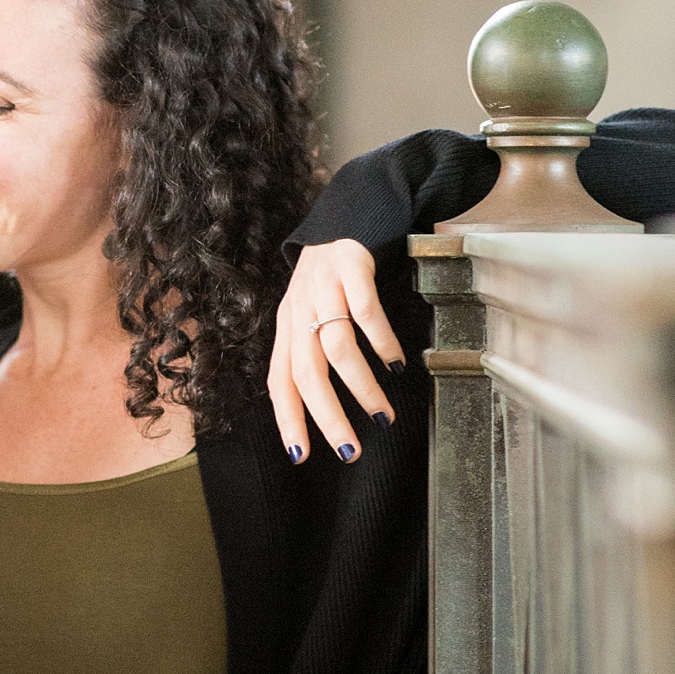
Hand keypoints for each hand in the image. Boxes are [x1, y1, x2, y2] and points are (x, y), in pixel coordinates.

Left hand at [268, 241, 403, 463]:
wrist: (346, 216)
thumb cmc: (328, 279)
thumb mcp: (309, 315)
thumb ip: (310, 354)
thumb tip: (320, 409)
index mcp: (286, 329)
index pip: (279, 382)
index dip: (287, 419)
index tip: (300, 457)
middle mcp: (299, 311)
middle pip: (307, 373)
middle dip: (327, 417)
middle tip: (350, 451)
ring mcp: (324, 289)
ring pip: (338, 348)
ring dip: (361, 388)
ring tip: (382, 416)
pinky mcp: (352, 268)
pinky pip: (366, 312)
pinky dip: (381, 342)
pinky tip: (395, 364)